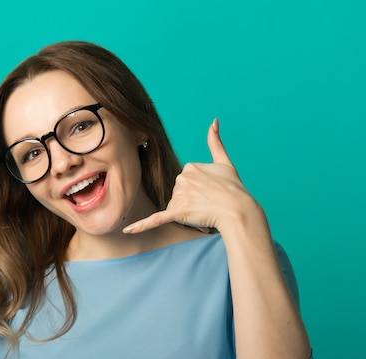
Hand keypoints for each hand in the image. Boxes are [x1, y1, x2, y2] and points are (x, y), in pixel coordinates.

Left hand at [123, 119, 258, 233]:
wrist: (238, 210)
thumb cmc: (234, 188)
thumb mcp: (225, 162)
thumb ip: (215, 142)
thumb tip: (214, 121)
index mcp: (189, 166)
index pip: (186, 182)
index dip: (199, 191)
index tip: (212, 192)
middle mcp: (181, 178)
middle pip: (179, 194)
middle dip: (192, 202)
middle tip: (210, 204)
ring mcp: (179, 195)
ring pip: (175, 207)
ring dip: (187, 213)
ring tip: (205, 212)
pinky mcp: (177, 212)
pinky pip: (155, 219)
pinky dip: (141, 226)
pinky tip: (127, 230)